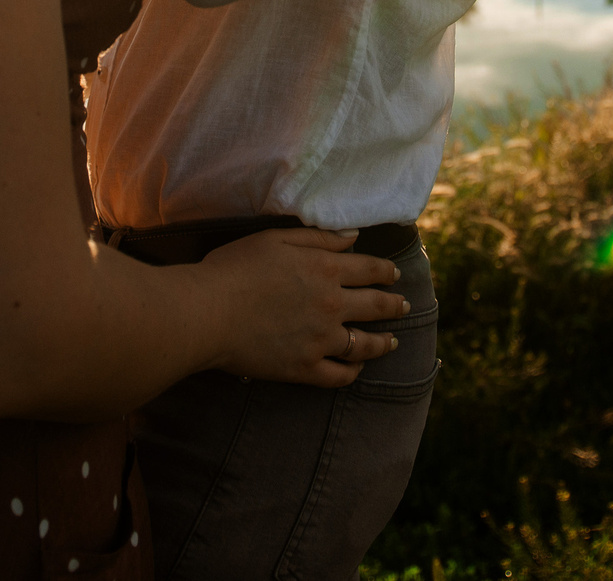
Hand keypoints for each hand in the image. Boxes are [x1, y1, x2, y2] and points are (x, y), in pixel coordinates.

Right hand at [196, 227, 407, 388]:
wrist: (208, 312)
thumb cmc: (235, 268)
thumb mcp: (276, 238)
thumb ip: (318, 238)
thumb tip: (353, 236)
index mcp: (326, 269)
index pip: (370, 270)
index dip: (386, 272)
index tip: (394, 275)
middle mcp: (332, 305)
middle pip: (376, 306)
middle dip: (394, 306)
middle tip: (404, 306)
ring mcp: (321, 340)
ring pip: (365, 344)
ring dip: (383, 342)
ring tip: (392, 342)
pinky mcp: (305, 368)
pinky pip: (340, 375)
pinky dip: (353, 371)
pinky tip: (357, 368)